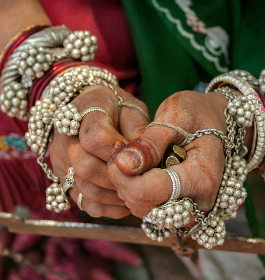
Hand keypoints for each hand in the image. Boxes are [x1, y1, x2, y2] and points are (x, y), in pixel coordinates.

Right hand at [50, 84, 149, 217]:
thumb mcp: (133, 110)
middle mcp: (65, 138)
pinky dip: (109, 207)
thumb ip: (139, 131)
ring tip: (137, 190)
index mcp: (84, 112)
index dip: (120, 151)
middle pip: (86, 167)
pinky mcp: (65, 180)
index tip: (136, 153)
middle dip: (119, 176)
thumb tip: (149, 160)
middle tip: (141, 177)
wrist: (91, 110)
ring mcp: (61, 161)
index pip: (94, 138)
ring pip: (84, 189)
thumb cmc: (118, 108)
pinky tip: (126, 200)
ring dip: (115, 194)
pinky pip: (84, 203)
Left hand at [107, 90, 238, 217]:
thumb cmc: (199, 113)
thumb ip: (149, 143)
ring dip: (130, 186)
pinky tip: (141, 170)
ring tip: (134, 158)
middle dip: (125, 181)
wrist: (218, 120)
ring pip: (145, 210)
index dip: (122, 176)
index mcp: (201, 179)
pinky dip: (139, 191)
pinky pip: (152, 208)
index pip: (147, 192)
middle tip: (123, 152)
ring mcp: (193, 209)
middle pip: (144, 206)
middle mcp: (200, 202)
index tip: (117, 151)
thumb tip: (123, 164)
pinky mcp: (184, 208)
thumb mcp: (175, 117)